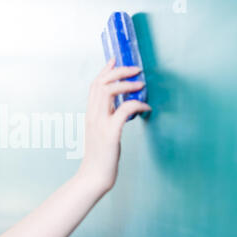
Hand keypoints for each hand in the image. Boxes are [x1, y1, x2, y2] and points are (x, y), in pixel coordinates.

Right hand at [77, 57, 151, 195]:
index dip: (105, 70)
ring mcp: (100, 124)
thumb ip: (105, 118)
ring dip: (128, 84)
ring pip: (109, 91)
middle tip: (136, 70)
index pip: (94, 85)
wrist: (93, 176)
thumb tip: (119, 107)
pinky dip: (137, 105)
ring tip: (141, 85)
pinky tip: (146, 108)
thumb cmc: (100, 156)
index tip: (115, 59)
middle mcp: (92, 116)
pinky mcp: (111, 133)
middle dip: (119, 71)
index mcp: (90, 114)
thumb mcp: (99, 132)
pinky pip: (124, 110)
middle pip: (101, 83)